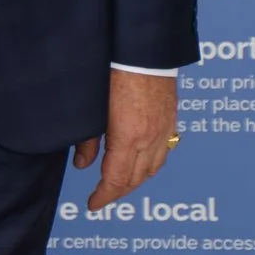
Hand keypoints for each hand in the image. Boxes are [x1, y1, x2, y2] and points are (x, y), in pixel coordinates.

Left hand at [75, 68, 178, 211]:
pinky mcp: (171, 120)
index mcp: (129, 137)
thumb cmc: (113, 72)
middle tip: (102, 198)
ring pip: (154, 168)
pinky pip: (164, 152)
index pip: (117, 179)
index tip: (92, 205)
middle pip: (136, 178)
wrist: (143, 49)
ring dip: (136, 180)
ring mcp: (165, 130)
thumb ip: (87, 139)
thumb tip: (83, 165)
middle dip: (119, 192)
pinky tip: (140, 163)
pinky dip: (150, 164)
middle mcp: (151, 138)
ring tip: (119, 185)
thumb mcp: (91, 108)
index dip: (104, 196)